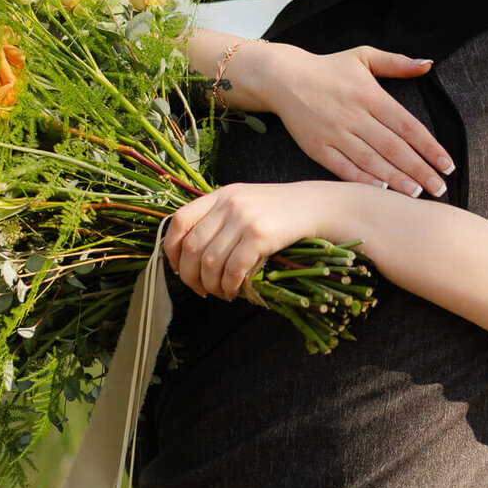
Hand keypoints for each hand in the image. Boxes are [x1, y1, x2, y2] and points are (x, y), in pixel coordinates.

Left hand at [164, 181, 349, 300]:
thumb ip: (219, 219)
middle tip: (200, 290)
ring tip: (220, 293)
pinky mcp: (260, 235)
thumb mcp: (244, 204)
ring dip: (211, 285)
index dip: (171, 249)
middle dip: (191, 276)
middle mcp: (228, 204)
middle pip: (192, 247)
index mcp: (220, 195)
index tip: (178, 268)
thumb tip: (191, 254)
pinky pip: (233, 268)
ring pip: (210, 262)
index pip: (179, 221)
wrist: (316, 206)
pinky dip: (230, 285)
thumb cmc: (279, 212)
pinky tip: (235, 291)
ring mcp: (244, 218)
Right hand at [253, 42, 453, 197]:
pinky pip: (343, 168)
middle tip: (440, 188)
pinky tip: (381, 190)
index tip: (447, 164)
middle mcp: (354, 116)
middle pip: (394, 148)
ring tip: (417, 194)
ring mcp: (335, 133)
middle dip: (420, 170)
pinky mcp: (317, 147)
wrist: (282, 77)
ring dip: (396, 179)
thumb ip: (396, 63)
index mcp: (370, 95)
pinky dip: (362, 180)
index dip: (429, 146)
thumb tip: (428, 64)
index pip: (408, 125)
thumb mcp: (363, 56)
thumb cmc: (328, 68)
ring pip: (371, 161)